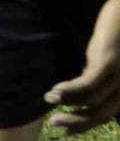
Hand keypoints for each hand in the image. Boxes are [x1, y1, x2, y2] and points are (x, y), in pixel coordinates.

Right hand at [46, 0, 119, 133]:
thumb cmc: (116, 32)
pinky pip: (88, 84)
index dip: (84, 124)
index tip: (65, 128)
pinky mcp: (108, 61)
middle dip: (75, 122)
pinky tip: (56, 91)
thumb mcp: (105, 58)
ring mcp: (118, 74)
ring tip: (47, 99)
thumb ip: (96, 74)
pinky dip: (70, 90)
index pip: (105, 115)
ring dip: (67, 104)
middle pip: (101, 114)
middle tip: (53, 123)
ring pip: (93, 101)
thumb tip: (79, 87)